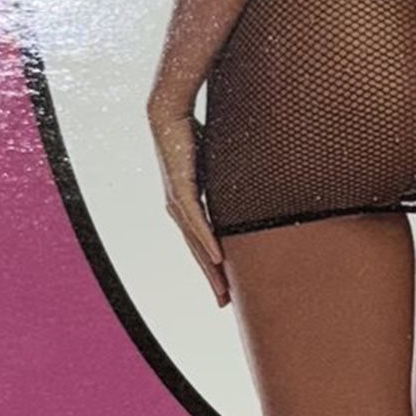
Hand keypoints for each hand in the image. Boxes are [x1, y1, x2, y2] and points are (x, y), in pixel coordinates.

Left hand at [146, 101, 229, 307]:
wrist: (170, 114)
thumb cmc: (192, 133)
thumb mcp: (214, 163)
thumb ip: (226, 177)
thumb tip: (246, 181)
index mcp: (185, 203)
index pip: (200, 240)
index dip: (211, 265)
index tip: (224, 284)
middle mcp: (178, 208)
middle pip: (197, 250)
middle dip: (211, 278)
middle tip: (224, 301)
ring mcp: (177, 202)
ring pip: (196, 243)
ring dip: (210, 269)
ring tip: (222, 291)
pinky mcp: (180, 191)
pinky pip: (196, 222)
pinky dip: (207, 242)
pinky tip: (218, 259)